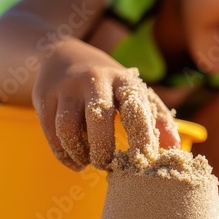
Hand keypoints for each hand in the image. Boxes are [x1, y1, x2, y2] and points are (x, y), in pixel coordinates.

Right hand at [32, 42, 178, 170]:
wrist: (61, 53)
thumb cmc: (108, 82)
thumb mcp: (133, 90)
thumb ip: (155, 116)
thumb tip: (173, 147)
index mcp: (122, 79)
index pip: (134, 107)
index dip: (141, 134)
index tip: (145, 157)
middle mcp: (93, 80)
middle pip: (98, 118)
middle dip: (103, 148)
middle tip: (110, 165)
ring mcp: (66, 89)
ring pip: (69, 128)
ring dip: (80, 152)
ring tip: (90, 161)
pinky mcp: (44, 98)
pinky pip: (52, 133)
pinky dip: (64, 154)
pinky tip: (76, 162)